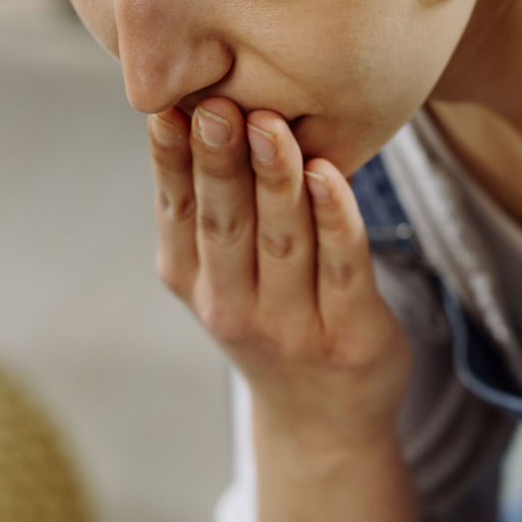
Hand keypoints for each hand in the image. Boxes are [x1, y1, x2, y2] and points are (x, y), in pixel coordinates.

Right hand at [151, 100, 410, 448]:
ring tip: (269, 124)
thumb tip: (194, 102)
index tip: (171, 106)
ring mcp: (292, 327)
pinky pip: (342, 267)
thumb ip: (210, 205)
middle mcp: (233, 308)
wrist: (322, 420)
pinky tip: (329, 173)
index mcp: (192, 282)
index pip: (177, 211)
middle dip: (218, 162)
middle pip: (224, 223)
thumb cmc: (273, 319)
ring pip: (282, 241)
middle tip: (217, 105)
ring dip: (275, 180)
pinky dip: (336, 218)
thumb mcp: (221, 274)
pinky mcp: (349, 335)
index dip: (173, 160)